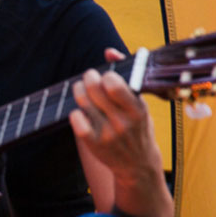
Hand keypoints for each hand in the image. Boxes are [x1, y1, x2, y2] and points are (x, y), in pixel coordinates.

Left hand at [69, 48, 161, 182]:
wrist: (138, 164)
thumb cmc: (137, 126)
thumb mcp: (139, 103)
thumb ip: (127, 75)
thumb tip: (108, 52)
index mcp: (138, 110)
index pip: (114, 85)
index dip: (105, 76)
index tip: (104, 76)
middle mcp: (123, 123)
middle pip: (94, 90)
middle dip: (88, 78)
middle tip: (88, 77)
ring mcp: (108, 134)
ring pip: (83, 102)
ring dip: (79, 90)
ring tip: (82, 89)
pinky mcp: (94, 144)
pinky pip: (76, 120)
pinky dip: (76, 111)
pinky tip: (81, 110)